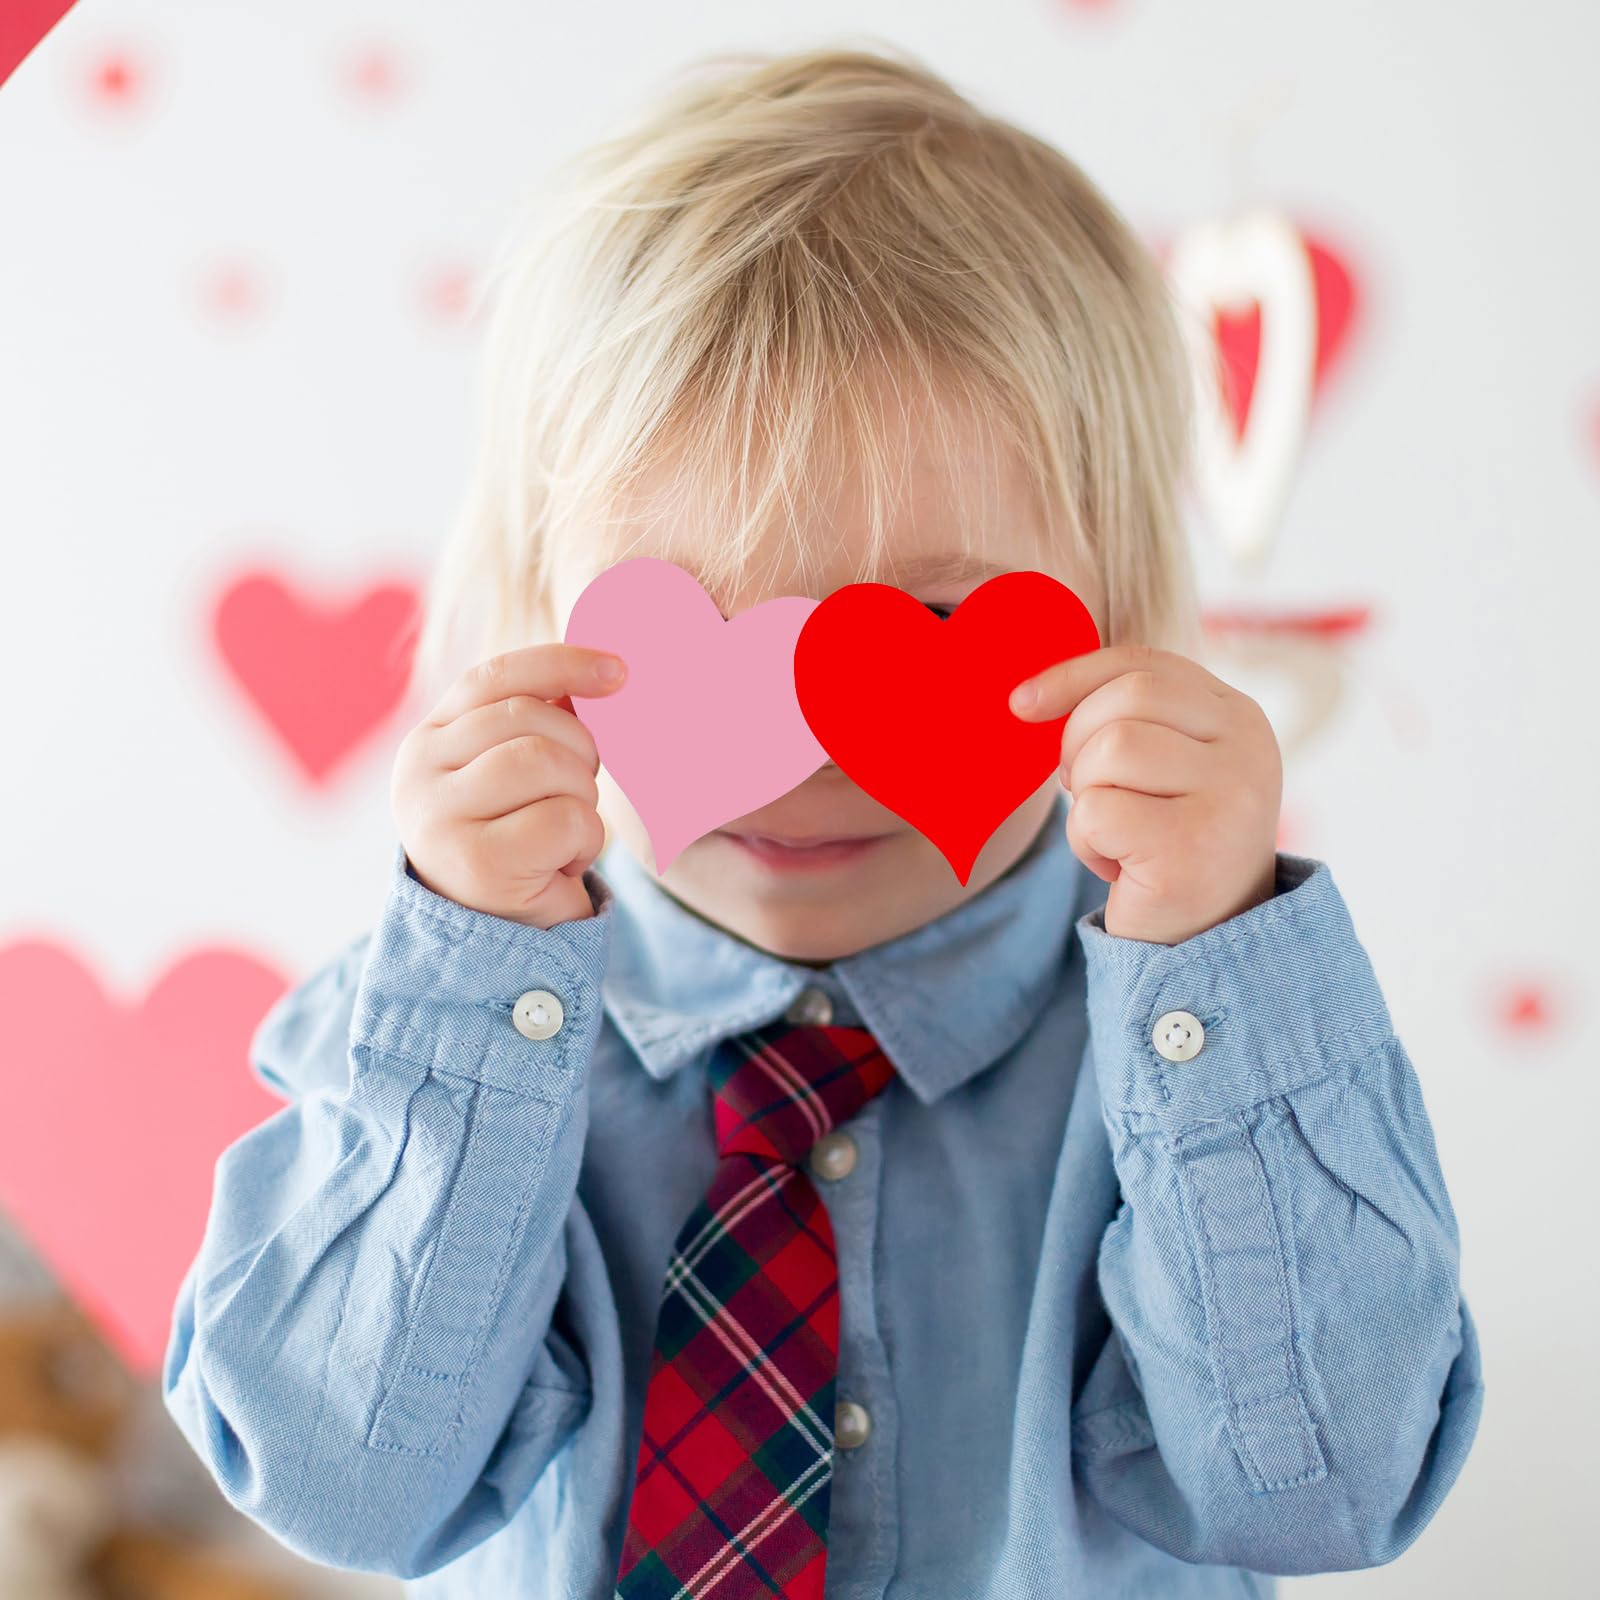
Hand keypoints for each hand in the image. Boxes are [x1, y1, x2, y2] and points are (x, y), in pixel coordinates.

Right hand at [390, 643, 627, 927]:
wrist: (496, 947)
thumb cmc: (518, 848)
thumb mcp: (514, 776)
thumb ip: (536, 722)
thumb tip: (605, 670)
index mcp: (428, 740)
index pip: (496, 677)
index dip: (563, 664)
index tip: (620, 672)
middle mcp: (418, 772)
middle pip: (530, 720)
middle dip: (580, 753)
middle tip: (576, 797)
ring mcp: (439, 817)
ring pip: (547, 762)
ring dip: (581, 797)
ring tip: (565, 832)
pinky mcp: (476, 863)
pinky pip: (564, 818)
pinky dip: (584, 840)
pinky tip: (563, 862)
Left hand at [1009, 643, 1281, 944]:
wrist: (1204, 941)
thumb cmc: (1166, 844)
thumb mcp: (1162, 765)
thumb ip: (1124, 717)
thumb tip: (1027, 696)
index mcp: (1237, 717)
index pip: (1144, 665)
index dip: (1074, 676)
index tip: (1021, 703)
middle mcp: (1247, 748)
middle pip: (1124, 700)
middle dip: (1078, 744)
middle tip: (1089, 793)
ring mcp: (1230, 797)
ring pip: (1110, 750)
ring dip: (1086, 798)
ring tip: (1114, 834)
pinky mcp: (1193, 849)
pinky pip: (1098, 812)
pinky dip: (1086, 841)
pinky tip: (1118, 866)